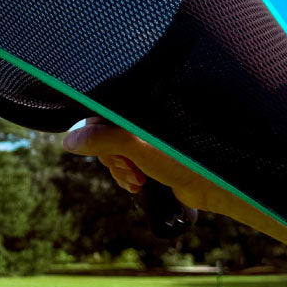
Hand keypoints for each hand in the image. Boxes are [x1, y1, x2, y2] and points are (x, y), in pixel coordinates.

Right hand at [61, 116, 286, 261]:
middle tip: (129, 170)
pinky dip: (128, 174)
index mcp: (140, 103)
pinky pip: (126, 162)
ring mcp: (149, 133)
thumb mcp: (136, 144)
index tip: (99, 150)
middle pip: (103, 133)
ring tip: (138, 180)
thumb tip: (68, 140)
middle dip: (111, 157)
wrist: (218, 182)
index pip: (99, 110)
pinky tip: (140, 183)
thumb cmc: (186, 155)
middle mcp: (143, 115)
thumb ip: (100, 138)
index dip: (93, 132)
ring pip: (113, 150)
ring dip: (120, 169)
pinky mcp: (155, 152)